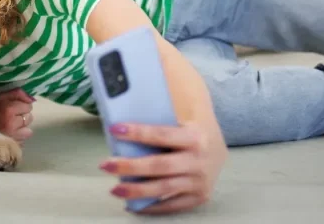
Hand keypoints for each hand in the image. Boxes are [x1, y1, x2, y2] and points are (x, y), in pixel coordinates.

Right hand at [0, 89, 34, 141]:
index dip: (21, 105)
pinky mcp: (9, 146)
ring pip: (28, 131)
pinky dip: (17, 138)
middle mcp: (12, 123)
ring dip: (21, 128)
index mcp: (8, 109)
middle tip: (11, 116)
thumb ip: (17, 94)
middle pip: (29, 118)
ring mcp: (11, 136)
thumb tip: (32, 98)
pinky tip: (8, 134)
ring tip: (10, 126)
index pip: (28, 106)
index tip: (13, 107)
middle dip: (22, 116)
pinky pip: (22, 141)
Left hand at [99, 122, 226, 214]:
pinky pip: (172, 205)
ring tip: (115, 189)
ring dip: (136, 190)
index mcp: (195, 136)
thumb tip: (122, 116)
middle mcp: (200, 160)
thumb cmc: (190, 130)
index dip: (138, 132)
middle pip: (160, 165)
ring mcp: (201, 181)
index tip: (115, 129)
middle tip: (105, 165)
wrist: (218, 148)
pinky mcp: (200, 197)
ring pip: (164, 188)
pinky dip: (151, 206)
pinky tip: (132, 204)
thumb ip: (157, 118)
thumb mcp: (181, 119)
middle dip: (130, 166)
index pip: (161, 134)